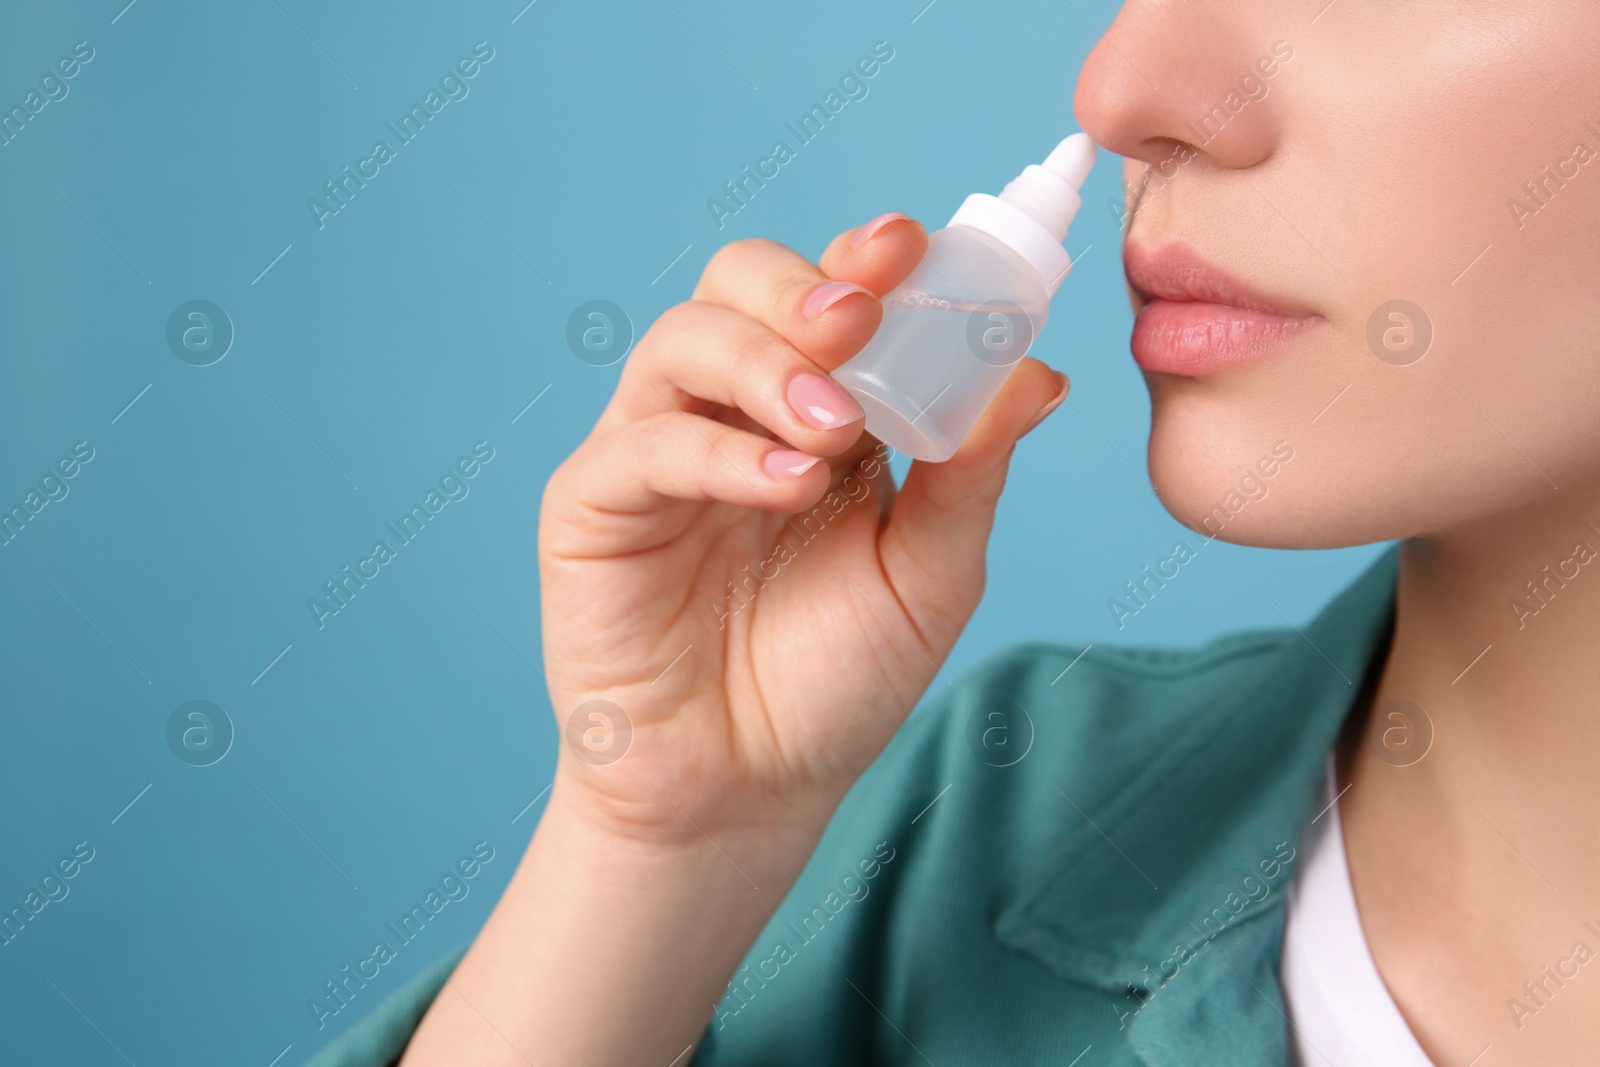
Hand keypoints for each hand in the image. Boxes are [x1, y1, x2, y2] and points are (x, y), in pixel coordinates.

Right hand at [539, 214, 1068, 844]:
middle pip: (738, 283)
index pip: (830, 296)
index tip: (914, 248)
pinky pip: (643, 444)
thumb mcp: (927, 573)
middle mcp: (729, 410)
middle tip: (862, 316)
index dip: (867, 260)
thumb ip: (969, 471)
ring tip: (835, 425)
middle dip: (804, 286)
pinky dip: (719, 452)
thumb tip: (1039, 373)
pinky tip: (785, 484)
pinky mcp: (593, 506)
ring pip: (683, 340)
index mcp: (815, 409)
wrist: (749, 790)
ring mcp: (654, 450)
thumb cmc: (836, 679)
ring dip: (765, 361)